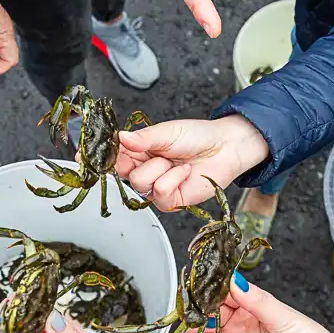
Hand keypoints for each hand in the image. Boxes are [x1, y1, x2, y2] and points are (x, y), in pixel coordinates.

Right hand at [113, 115, 268, 209]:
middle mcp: (146, 170)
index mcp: (140, 151)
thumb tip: (120, 137)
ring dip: (160, 169)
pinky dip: (173, 180)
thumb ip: (142, 138)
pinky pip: (160, 194)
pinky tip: (184, 172)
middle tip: (160, 153)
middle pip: (124, 173)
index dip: (112, 156)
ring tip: (175, 162)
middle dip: (142, 161)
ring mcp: (156, 187)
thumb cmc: (196, 137)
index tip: (110, 151)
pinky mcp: (170, 201)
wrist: (223, 149)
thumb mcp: (166, 132)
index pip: (116, 157)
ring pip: (140, 184)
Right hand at [186, 276, 333, 332]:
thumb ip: (259, 302)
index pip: (224, 292)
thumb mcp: (287, 320)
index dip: (211, 289)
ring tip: (201, 331)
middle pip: (208, 312)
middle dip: (199, 309)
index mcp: (253, 307)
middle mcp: (239, 325)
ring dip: (195, 331)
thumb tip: (235, 279)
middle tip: (199, 311)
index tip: (201, 286)